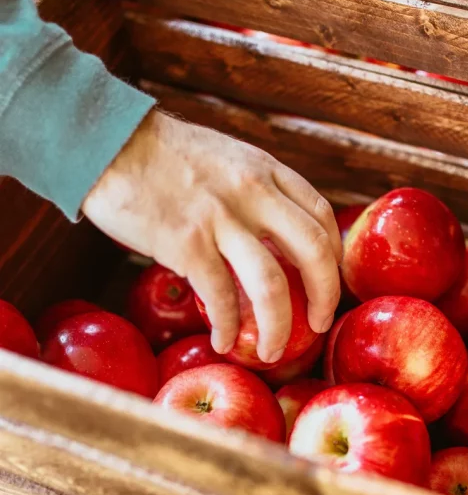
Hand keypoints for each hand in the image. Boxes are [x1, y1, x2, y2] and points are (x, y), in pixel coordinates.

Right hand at [83, 110, 342, 361]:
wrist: (108, 141)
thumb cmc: (165, 155)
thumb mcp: (228, 159)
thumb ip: (256, 190)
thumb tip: (274, 234)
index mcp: (267, 171)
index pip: (322, 217)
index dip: (333, 257)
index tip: (328, 281)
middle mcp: (254, 193)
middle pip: (314, 252)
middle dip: (325, 297)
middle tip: (319, 324)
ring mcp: (221, 219)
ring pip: (271, 286)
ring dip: (278, 328)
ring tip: (272, 353)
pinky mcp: (185, 244)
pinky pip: (221, 298)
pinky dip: (228, 327)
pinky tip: (224, 342)